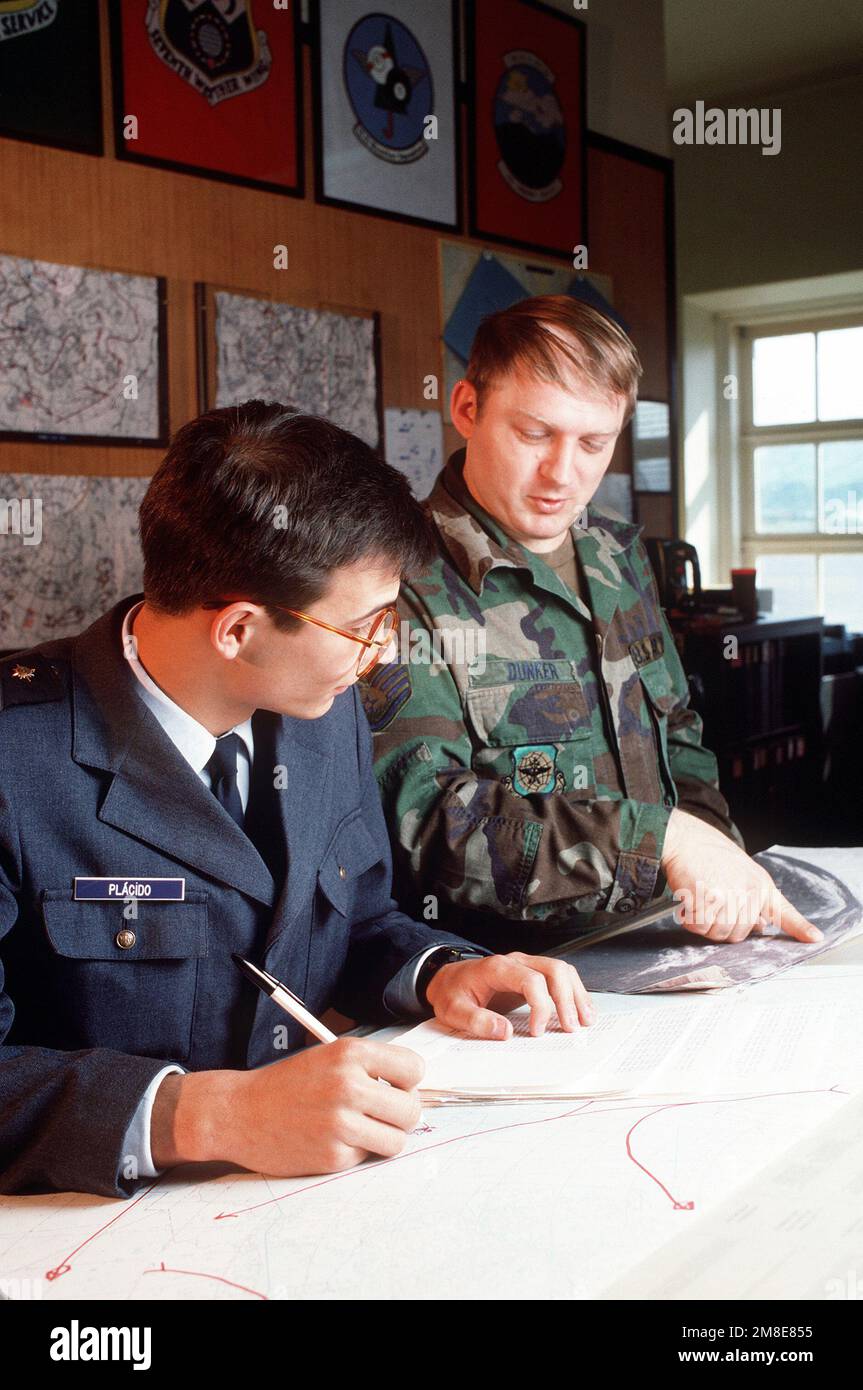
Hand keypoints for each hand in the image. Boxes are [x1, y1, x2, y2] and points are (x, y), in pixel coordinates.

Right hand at [154, 1037, 424, 1175]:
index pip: (415, 1068)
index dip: (407, 1081)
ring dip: (383, 1138)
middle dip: (401, 1114)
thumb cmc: (288, 1084)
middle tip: (381, 1114)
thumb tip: (413, 1088)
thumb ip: (369, 1068)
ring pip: (397, 1140)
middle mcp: (348, 1085)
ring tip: (360, 1128)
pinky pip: (366, 1157)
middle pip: (412, 1110)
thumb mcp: (329, 1057)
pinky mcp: (333, 1155)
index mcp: (350, 1053)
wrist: (240, 1112)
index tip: (394, 1086)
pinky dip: (354, 1151)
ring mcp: (341, 1123)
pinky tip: (330, 1139)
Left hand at [425, 952, 595, 1039]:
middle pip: (554, 970)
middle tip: (572, 1027)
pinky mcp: (531, 975)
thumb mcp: (454, 1010)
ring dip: (576, 994)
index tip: (538, 1031)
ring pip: (561, 971)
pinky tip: (579, 1009)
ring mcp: (526, 966)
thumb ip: (476, 1020)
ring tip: (585, 1020)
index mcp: (498, 968)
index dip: (540, 1006)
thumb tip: (505, 1032)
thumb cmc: (452, 992)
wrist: (447, 979)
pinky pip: (558, 977)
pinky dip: (572, 992)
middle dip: (567, 998)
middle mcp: (517, 962)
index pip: (532, 980)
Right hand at [662, 808, 822, 943]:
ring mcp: (730, 896)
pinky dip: (690, 920)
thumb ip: (753, 899)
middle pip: (739, 934)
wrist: (686, 839)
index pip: (784, 912)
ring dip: (704, 924)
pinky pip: (699, 927)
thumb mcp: (742, 872)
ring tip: (700, 902)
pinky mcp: (709, 900)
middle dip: (721, 927)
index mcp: (761, 886)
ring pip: (718, 933)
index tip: (814, 938)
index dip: (800, 928)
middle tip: (711, 907)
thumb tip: (760, 925)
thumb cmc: (710, 855)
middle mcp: (750, 892)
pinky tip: (690, 903)